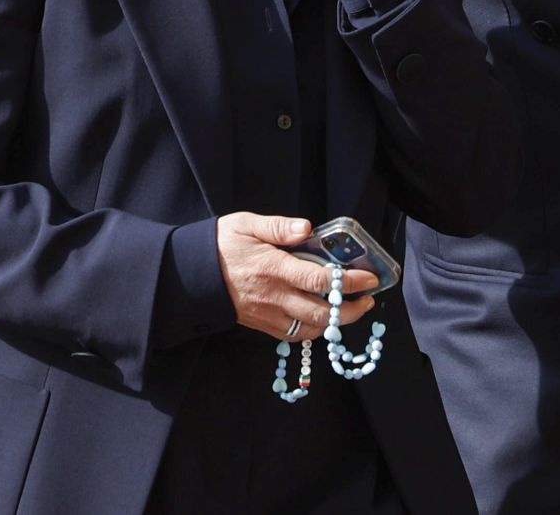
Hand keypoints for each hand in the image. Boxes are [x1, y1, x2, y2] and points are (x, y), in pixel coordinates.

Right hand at [216, 212, 378, 342]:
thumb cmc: (220, 245)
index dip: (349, 281)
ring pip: (309, 328)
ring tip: (353, 311)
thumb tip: (306, 228)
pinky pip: (292, 335)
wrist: (188, 275)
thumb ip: (278, 226)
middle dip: (351, 310)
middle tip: (370, 299)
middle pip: (321, 312)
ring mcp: (267, 314)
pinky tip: (324, 320)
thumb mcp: (246, 224)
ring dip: (336, 323)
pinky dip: (313, 331)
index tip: (370, 278)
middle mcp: (273, 296)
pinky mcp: (260, 324)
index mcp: (273, 268)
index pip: (319, 280)